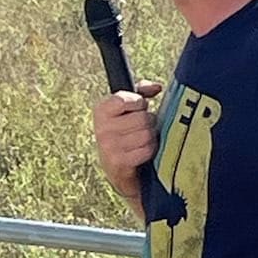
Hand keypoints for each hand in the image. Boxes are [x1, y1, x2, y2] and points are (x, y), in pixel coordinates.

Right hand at [92, 81, 161, 200]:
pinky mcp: (118, 163)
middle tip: (142, 128)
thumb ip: (140, 92)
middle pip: (142, 117)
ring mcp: (109, 146)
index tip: (138, 108)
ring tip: (142, 140)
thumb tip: (156, 87)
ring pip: (147, 134)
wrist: (118, 170)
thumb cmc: (126, 134)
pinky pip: (146, 149)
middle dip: (148, 122)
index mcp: (101, 110)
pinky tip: (142, 153)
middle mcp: (101, 128)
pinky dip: (149, 151)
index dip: (138, 103)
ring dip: (150, 137)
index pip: (124, 99)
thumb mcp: (127, 110)